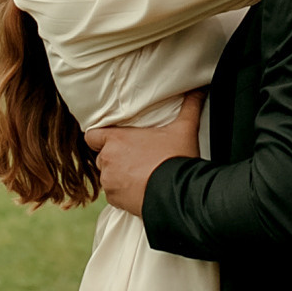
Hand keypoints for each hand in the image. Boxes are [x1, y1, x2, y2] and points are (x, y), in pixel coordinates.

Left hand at [89, 88, 204, 218]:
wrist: (179, 194)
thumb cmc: (176, 159)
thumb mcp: (184, 129)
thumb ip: (189, 106)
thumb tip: (199, 90)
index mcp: (117, 140)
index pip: (92, 136)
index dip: (100, 138)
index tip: (114, 140)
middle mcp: (107, 160)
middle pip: (102, 157)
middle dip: (115, 158)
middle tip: (134, 158)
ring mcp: (109, 182)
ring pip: (108, 177)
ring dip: (118, 176)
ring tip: (139, 175)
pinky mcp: (115, 200)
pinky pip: (113, 195)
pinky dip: (123, 193)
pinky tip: (140, 189)